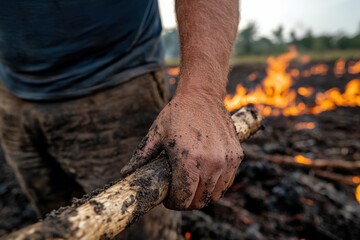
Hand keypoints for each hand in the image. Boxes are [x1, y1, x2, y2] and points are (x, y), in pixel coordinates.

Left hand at [131, 90, 243, 209]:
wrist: (202, 95)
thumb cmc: (177, 114)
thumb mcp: (156, 134)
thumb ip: (141, 156)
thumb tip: (125, 173)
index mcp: (188, 160)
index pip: (183, 199)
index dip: (173, 203)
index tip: (169, 198)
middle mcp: (210, 164)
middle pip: (199, 201)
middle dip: (186, 202)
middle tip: (179, 193)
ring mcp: (226, 161)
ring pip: (214, 195)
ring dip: (202, 195)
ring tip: (192, 185)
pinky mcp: (236, 156)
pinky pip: (227, 183)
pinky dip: (216, 185)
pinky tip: (206, 176)